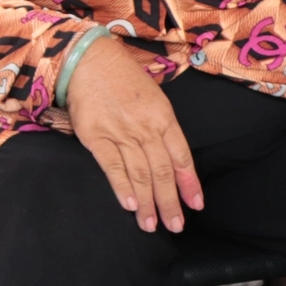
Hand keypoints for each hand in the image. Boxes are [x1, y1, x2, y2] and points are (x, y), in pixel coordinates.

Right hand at [65, 35, 203, 231]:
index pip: (181, 157)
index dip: (189, 183)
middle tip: (175, 226)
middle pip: (162, 171)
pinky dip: (122, 186)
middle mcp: (145, 127)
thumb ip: (161, 128)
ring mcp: (120, 132)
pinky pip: (112, 166)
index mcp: (164, 117)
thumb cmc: (123, 79)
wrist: (89, 59)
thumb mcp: (153, 99)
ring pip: (140, 173)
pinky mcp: (95, 135)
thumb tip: (170, 160)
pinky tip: (130, 205)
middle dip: (170, 202)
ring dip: (147, 202)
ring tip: (151, 225)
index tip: (196, 205)